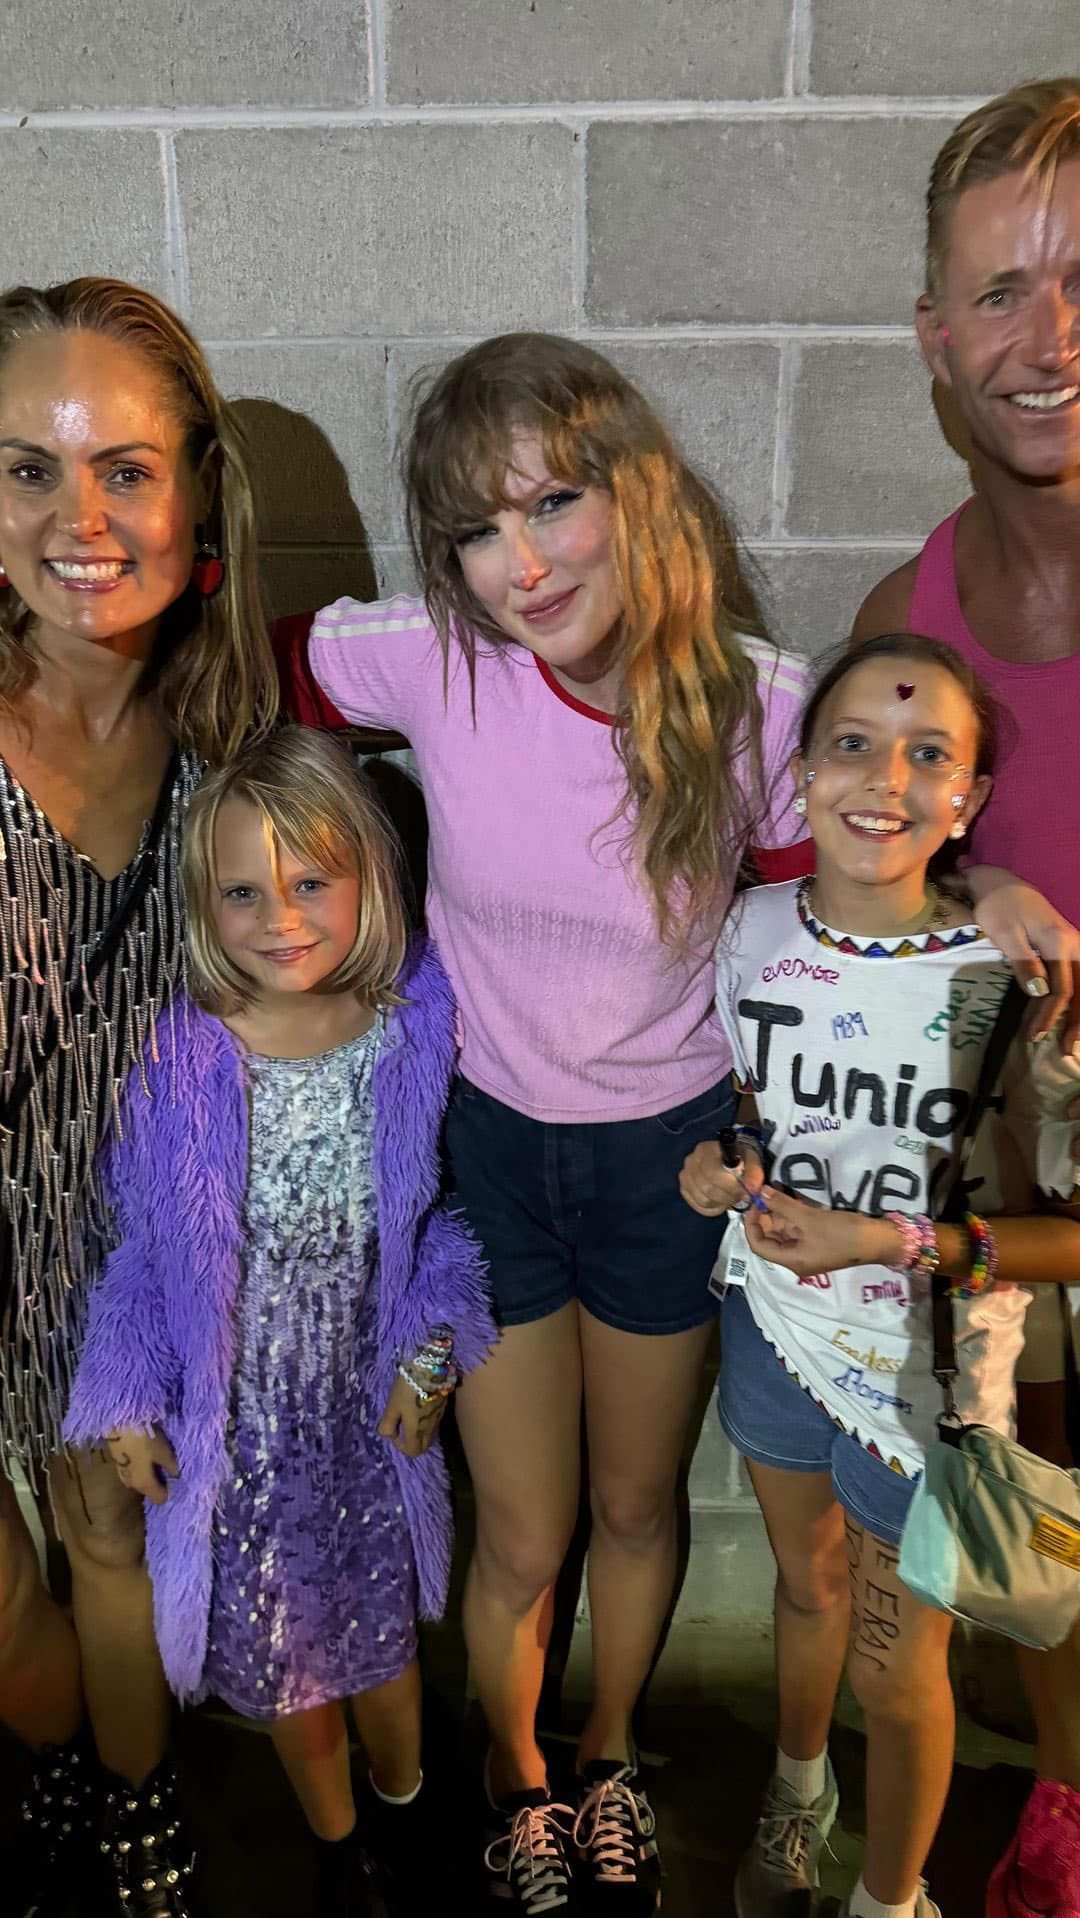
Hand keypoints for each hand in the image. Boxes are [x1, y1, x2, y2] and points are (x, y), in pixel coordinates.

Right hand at [105, 1427, 178, 1505]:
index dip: (170, 1491)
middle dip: (160, 1481)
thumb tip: (176, 1476)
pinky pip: (134, 1470)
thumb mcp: (164, 1452)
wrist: (119, 1422)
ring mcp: (123, 1473)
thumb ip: (171, 1467)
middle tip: (170, 1467)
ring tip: (159, 1457)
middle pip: (149, 1490)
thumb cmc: (145, 1440)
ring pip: (140, 1479)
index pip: (159, 1498)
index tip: (177, 1479)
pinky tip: (147, 1452)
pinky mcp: (118, 1461)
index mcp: (145, 1485)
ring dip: (150, 1473)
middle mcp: (132, 1484)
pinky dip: (141, 1465)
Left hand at [377, 1375, 448, 1458]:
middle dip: (412, 1442)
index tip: (395, 1432)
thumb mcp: (392, 1406)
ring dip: (419, 1431)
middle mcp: (430, 1429)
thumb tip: (391, 1435)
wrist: (430, 1369)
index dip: (401, 1447)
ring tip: (409, 1414)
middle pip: (423, 1446)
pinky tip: (419, 1405)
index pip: (412, 1451)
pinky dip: (425, 1421)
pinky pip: (433, 1422)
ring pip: (429, 1434)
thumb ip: (388, 1424)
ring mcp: (438, 1418)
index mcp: (416, 1431)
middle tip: (402, 1426)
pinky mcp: (443, 1408)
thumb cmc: (408, 1389)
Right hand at [679, 1141, 763, 1216]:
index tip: (745, 1192)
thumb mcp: (751, 1160)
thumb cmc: (739, 1159)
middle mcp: (691, 1161)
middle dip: (727, 1197)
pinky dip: (712, 1209)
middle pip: (706, 1188)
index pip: (713, 1173)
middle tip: (739, 1197)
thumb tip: (752, 1189)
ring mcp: (685, 1175)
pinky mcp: (685, 1189)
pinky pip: (698, 1206)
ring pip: (702, 1200)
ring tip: (731, 1198)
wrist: (728, 1160)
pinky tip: (721, 1202)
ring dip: (720, 1203)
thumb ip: (754, 1173)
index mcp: (706, 1150)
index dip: (730, 1187)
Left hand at [744, 1190, 899, 1277]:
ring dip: (780, 1214)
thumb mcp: (810, 1218)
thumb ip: (783, 1205)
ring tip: (778, 1192)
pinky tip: (793, 1200)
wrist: (878, 1240)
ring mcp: (809, 1251)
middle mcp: (797, 1259)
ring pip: (785, 1232)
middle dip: (766, 1217)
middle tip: (766, 1194)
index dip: (751, 1225)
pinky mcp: (819, 1242)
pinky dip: (794, 1216)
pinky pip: (799, 1230)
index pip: (759, 1246)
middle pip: (772, 1239)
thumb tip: (762, 1192)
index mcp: (792, 1261)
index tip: (755, 1203)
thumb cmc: (842, 1234)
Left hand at [966, 871, 1079, 1049]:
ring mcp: (1074, 943)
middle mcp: (1074, 943)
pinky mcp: (1068, 945)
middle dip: (1075, 1022)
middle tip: (1065, 1050)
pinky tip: (1072, 1013)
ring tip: (1071, 1039)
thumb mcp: (1005, 934)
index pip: (1061, 989)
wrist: (999, 882)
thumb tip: (1041, 993)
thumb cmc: (997, 906)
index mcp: (1059, 942)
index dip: (1050, 1015)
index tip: (1035, 1035)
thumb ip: (1024, 963)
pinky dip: (1078, 996)